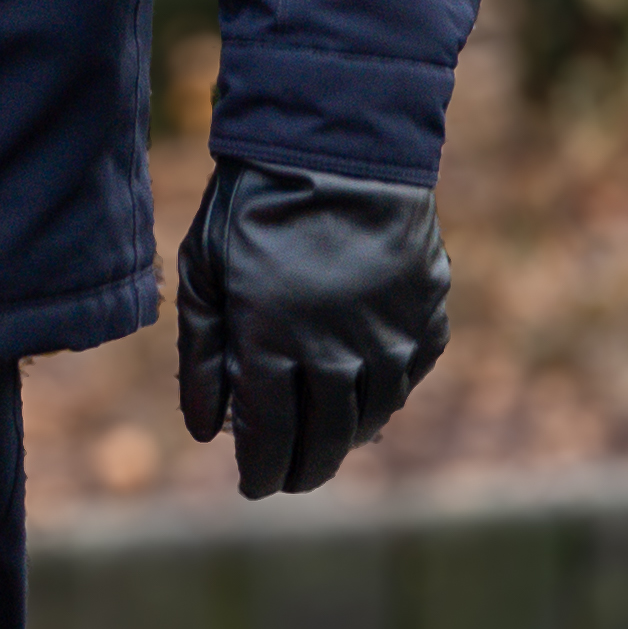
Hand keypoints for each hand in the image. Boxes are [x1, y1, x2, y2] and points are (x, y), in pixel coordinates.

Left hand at [175, 162, 450, 498]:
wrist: (338, 142)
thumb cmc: (254, 205)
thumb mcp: (204, 272)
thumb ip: (201, 356)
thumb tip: (206, 431)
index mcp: (273, 341)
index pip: (269, 437)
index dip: (260, 471)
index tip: (252, 486)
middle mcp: (339, 349)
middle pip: (324, 440)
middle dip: (302, 470)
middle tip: (286, 480)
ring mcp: (390, 334)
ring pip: (371, 415)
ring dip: (345, 437)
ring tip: (323, 442)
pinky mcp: (426, 313)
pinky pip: (408, 374)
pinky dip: (385, 393)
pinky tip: (364, 392)